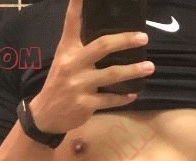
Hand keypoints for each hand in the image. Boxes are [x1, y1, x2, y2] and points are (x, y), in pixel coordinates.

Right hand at [29, 0, 153, 134]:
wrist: (46, 115)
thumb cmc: (59, 83)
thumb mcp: (64, 60)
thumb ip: (80, 47)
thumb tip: (106, 39)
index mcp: (67, 50)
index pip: (72, 23)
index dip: (77, 5)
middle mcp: (73, 64)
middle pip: (102, 46)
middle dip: (125, 41)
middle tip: (143, 38)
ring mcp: (79, 85)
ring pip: (112, 75)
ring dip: (133, 71)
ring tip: (149, 67)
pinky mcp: (85, 104)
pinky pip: (110, 99)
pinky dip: (123, 97)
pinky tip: (133, 93)